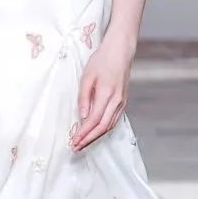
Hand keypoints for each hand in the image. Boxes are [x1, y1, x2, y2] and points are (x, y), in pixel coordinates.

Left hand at [70, 30, 133, 151]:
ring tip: (83, 143)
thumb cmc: (102, 60)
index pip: (94, 120)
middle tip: (77, 147)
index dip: (84, 133)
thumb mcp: (87, 76)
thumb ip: (83, 97)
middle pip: (103, 127)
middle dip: (89, 139)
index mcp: (106, 93)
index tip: (74, 141)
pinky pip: (113, 120)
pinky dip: (104, 129)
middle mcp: (116, 100)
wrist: (120, 51)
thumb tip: (82, 116)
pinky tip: (95, 133)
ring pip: (109, 126)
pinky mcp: (123, 102)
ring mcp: (122, 102)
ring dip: (96, 137)